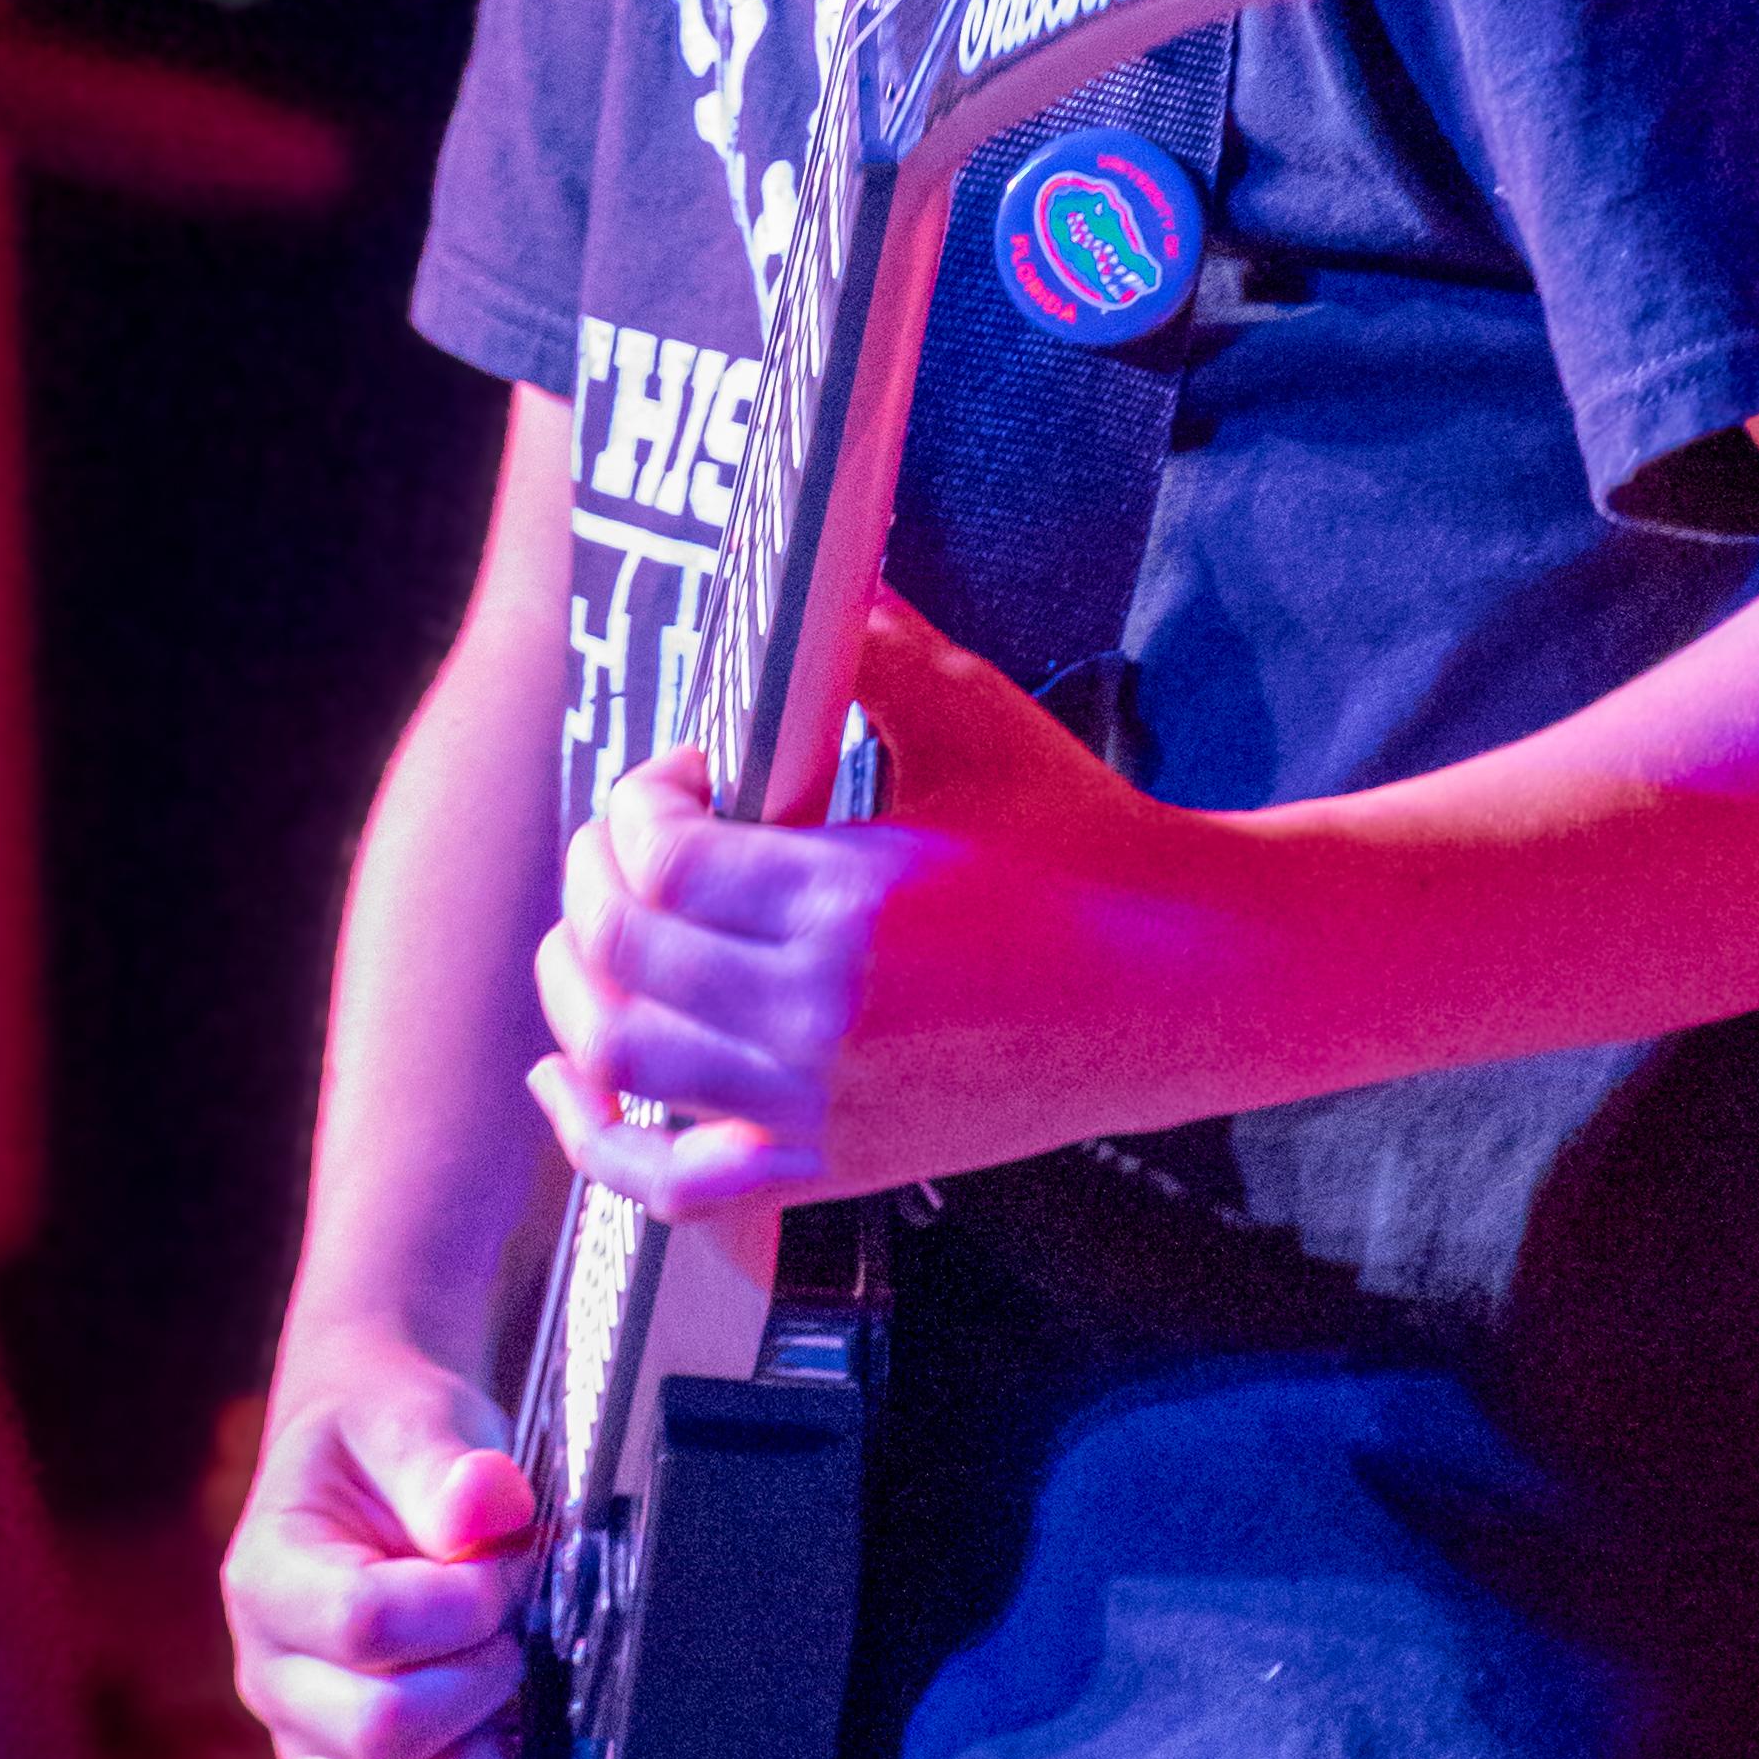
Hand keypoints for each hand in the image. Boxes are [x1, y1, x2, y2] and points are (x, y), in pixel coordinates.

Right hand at [222, 1344, 537, 1758]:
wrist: (367, 1468)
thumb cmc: (386, 1448)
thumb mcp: (412, 1419)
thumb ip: (447, 1464)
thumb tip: (488, 1502)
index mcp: (269, 1580)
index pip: (365, 1625)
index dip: (462, 1604)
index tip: (501, 1567)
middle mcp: (274, 1682)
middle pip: (379, 1733)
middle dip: (480, 1680)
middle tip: (512, 1633)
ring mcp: (309, 1755)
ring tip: (505, 1713)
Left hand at [529, 589, 1223, 1212]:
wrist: (1187, 986)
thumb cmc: (1086, 842)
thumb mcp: (976, 718)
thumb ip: (873, 646)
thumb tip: (806, 572)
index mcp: (844, 905)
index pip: (656, 861)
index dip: (640, 802)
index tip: (688, 774)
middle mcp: (816, 1020)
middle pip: (618, 952)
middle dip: (594, 875)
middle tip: (634, 836)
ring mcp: (820, 1106)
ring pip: (622, 1059)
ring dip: (573, 985)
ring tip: (593, 929)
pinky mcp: (834, 1165)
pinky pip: (671, 1185)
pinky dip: (598, 1137)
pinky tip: (570, 1078)